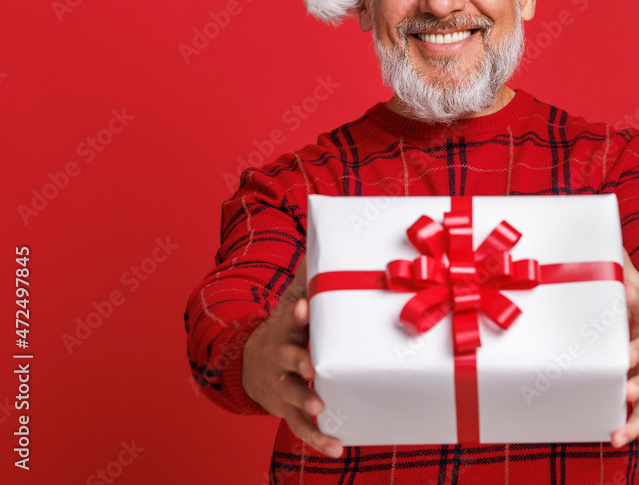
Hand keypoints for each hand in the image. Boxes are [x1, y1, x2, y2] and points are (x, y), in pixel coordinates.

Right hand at [242, 257, 343, 457]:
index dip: (297, 314)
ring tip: (319, 408)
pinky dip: (318, 439)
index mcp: (286, 328)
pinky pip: (302, 427)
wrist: (252, 364)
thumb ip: (308, 278)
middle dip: (298, 361)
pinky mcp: (289, 410)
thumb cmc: (287, 329)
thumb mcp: (293, 301)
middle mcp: (282, 358)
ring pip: (292, 395)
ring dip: (305, 402)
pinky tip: (336, 447)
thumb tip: (319, 240)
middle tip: (310, 365)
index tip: (307, 307)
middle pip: (287, 358)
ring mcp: (284, 386)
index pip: (289, 317)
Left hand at [611, 248, 638, 447]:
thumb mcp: (634, 289)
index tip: (623, 287)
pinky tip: (615, 436)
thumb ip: (619, 267)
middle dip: (638, 350)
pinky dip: (632, 427)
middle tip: (625, 355)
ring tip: (624, 393)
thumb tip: (601, 235)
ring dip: (638, 388)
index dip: (633, 295)